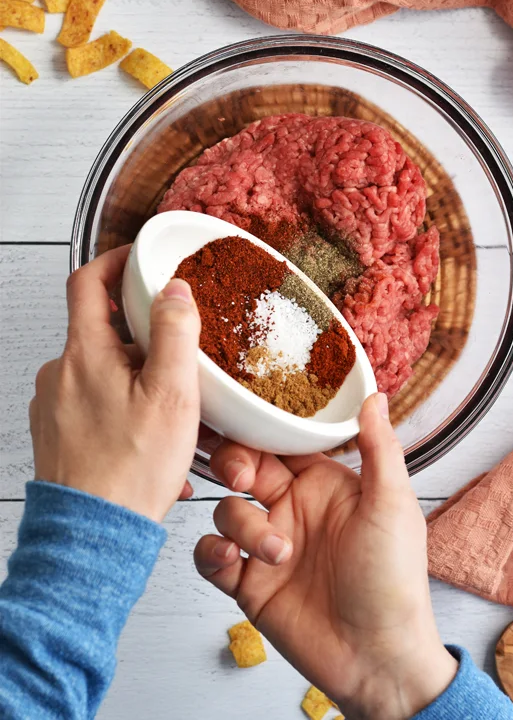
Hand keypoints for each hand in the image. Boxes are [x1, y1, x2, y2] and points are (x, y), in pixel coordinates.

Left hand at [30, 246, 200, 522]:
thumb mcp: (171, 395)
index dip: (114, 262)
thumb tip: (174, 290)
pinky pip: (91, 401)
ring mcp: (53, 405)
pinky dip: (120, 404)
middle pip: (99, 328)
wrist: (92, 536)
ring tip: (170, 405)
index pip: (87, 281)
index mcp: (84, 354)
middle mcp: (59, 374)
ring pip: (98, 368)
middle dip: (138, 333)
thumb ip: (174, 333)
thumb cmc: (130, 471)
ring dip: (133, 374)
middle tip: (175, 350)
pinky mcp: (57, 432)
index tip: (137, 260)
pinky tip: (149, 433)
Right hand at [194, 395, 456, 719]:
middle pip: (243, 466)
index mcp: (323, 484)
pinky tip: (232, 560)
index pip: (281, 441)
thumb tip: (375, 396)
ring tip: (276, 553)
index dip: (261, 429)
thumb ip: (379, 448)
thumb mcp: (392, 505)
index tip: (245, 418)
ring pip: (226, 510)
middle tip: (243, 478)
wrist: (376, 659)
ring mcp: (267, 545)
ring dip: (241, 525)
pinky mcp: (248, 583)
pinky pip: (211, 554)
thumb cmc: (393, 581)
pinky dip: (212, 552)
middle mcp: (291, 509)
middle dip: (235, 464)